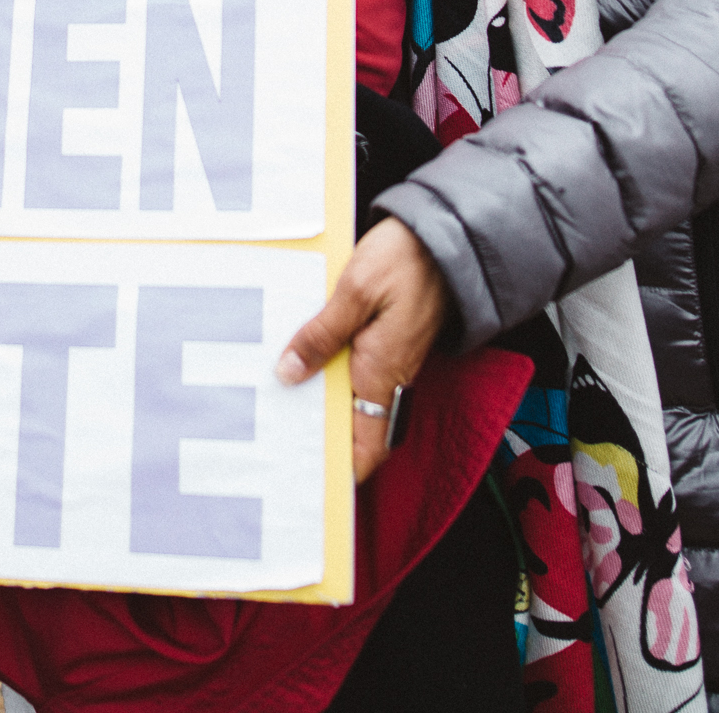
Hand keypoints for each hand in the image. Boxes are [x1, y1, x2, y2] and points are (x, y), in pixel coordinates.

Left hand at [276, 217, 452, 482]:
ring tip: (273, 397)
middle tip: (270, 437)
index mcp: (379, 373)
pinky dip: (328, 371)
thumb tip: (288, 373)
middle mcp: (387, 375)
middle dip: (317, 435)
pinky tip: (298, 357)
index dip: (342, 472)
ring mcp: (389, 359)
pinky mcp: (388, 340)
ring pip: (351, 396)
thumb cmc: (406, 259)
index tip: (305, 482)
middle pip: (352, 426)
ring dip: (319, 399)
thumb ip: (322, 334)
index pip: (366, 447)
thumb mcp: (354, 291)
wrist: (448, 236)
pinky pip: (356, 369)